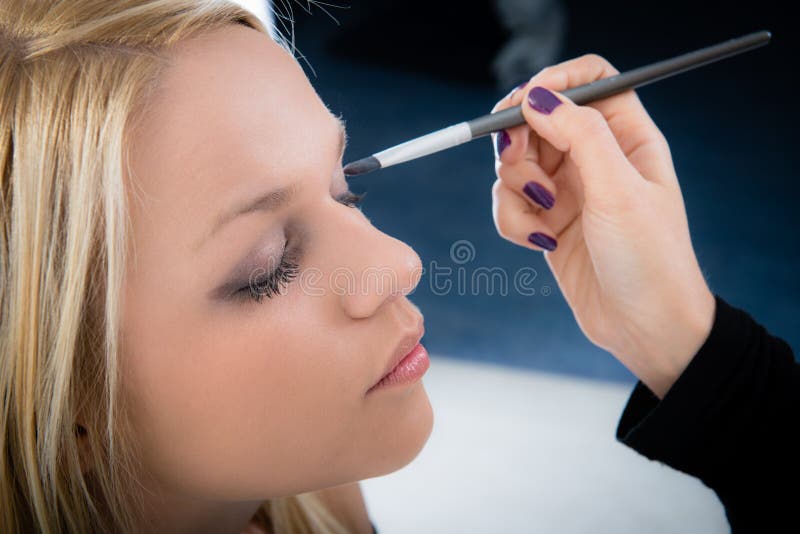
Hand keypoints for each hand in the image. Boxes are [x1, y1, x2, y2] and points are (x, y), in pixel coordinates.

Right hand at [490, 54, 715, 397]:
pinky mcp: (546, 220)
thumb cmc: (649, 260)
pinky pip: (509, 202)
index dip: (554, 82)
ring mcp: (569, 189)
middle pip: (539, 118)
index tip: (524, 104)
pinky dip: (513, 220)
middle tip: (517, 163)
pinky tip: (540, 243)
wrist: (644, 329)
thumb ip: (581, 135)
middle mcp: (596, 157)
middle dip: (519, 140)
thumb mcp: (619, 192)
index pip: (589, 80)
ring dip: (514, 188)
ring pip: (516, 162)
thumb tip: (537, 96)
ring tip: (541, 218)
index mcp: (627, 137)